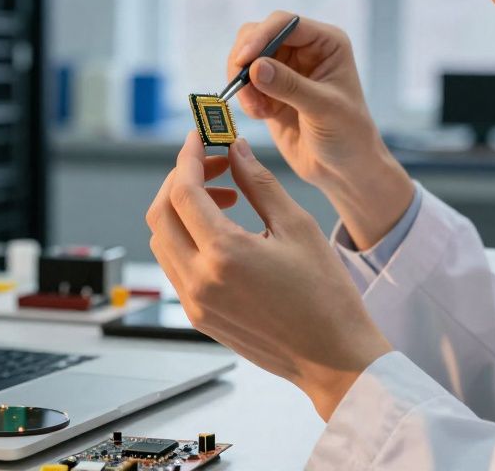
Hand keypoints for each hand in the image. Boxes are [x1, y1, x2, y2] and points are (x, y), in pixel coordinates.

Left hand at [145, 131, 392, 419]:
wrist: (333, 357)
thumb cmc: (326, 296)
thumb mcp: (297, 227)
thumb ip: (259, 183)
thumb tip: (235, 149)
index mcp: (224, 255)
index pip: (184, 191)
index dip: (188, 157)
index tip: (199, 138)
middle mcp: (199, 281)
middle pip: (161, 213)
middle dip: (180, 179)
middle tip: (213, 163)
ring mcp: (194, 302)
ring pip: (161, 240)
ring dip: (180, 209)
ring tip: (223, 196)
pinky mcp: (198, 316)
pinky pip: (174, 266)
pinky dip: (185, 237)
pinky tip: (220, 229)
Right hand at [230, 11, 412, 247]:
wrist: (344, 170)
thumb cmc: (348, 136)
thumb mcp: (323, 109)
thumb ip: (289, 86)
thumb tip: (255, 67)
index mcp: (326, 42)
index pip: (284, 23)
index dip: (260, 37)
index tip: (243, 62)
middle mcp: (304, 49)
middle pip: (258, 34)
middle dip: (245, 59)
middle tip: (240, 87)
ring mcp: (285, 69)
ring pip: (246, 58)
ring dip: (243, 82)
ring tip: (258, 109)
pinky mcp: (270, 90)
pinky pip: (244, 83)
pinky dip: (246, 98)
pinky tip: (263, 115)